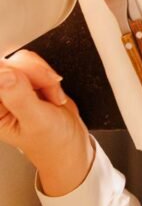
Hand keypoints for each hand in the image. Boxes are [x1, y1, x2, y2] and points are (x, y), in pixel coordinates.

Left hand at [0, 50, 92, 195]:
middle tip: (48, 91)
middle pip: (10, 64)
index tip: (30, 83)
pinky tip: (52, 91)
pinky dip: (48, 75)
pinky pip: (35, 63)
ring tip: (52, 97)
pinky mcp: (27, 82)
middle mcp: (1, 98)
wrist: (70, 144)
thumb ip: (20, 98)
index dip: (14, 73)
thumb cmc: (51, 142)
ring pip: (24, 60)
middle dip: (35, 73)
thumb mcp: (37, 122)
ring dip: (44, 75)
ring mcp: (13, 89)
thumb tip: (3, 74)